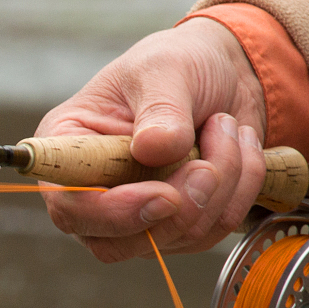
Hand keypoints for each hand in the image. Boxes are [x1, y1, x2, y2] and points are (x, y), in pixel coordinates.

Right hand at [38, 18, 270, 258]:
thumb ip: (160, 109)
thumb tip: (152, 149)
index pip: (68, 205)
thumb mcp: (165, 69)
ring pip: (176, 237)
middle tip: (211, 161)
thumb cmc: (178, 64)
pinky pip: (212, 232)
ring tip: (226, 127)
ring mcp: (135, 215)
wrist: (223, 74)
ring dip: (221, 185)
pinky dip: (240, 190)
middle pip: (118, 243)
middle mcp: (92, 191)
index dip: (114, 213)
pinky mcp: (177, 225)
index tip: (165, 196)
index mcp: (69, 146)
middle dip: (181, 208)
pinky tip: (240, 148)